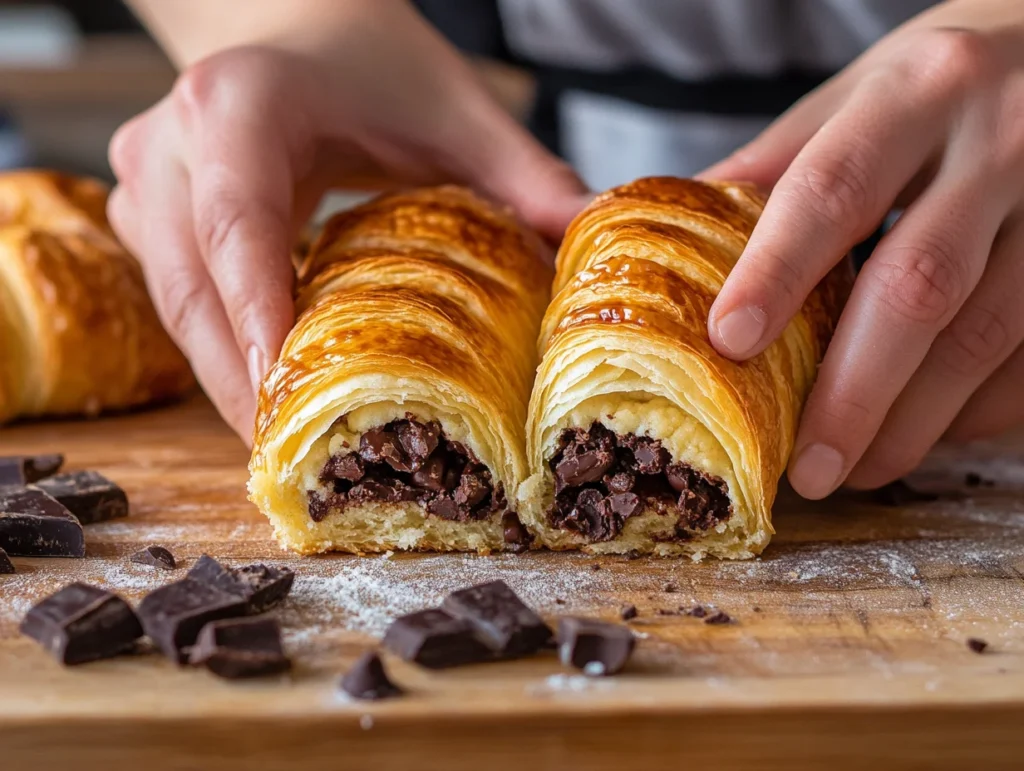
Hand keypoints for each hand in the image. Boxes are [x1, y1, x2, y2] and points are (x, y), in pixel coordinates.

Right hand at [108, 2, 586, 442]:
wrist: (298, 27)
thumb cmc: (373, 62)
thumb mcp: (456, 110)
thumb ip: (526, 174)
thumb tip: (593, 240)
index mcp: (238, 105)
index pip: (238, 224)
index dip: (258, 317)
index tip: (288, 403)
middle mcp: (170, 143)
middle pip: (194, 289)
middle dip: (243, 384)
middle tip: (298, 462)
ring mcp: (143, 178)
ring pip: (175, 307)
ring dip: (228, 381)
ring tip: (286, 448)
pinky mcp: (142, 209)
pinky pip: (177, 299)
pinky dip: (223, 352)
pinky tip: (270, 394)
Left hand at [702, 1, 1023, 497]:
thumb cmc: (944, 82)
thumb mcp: (858, 96)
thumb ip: (773, 168)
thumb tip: (677, 250)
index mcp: (915, 93)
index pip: (832, 189)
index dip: (776, 273)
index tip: (728, 344)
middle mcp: (997, 144)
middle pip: (916, 285)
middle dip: (853, 390)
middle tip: (804, 468)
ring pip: (985, 336)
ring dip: (914, 421)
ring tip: (855, 471)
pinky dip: (975, 409)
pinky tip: (926, 432)